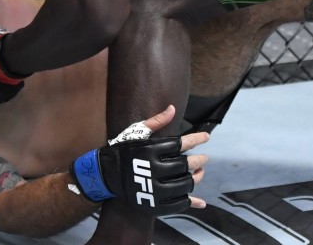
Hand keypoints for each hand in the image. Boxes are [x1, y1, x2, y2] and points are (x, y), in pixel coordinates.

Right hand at [69, 105, 209, 214]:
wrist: (106, 175)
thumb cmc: (124, 150)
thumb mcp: (137, 132)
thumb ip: (156, 121)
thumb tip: (173, 108)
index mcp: (151, 150)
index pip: (181, 143)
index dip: (196, 139)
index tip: (207, 137)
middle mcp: (154, 170)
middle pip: (186, 165)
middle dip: (199, 160)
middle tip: (205, 158)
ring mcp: (155, 189)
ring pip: (185, 184)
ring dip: (196, 178)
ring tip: (200, 173)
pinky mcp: (154, 205)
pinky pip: (178, 204)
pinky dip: (190, 202)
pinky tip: (199, 201)